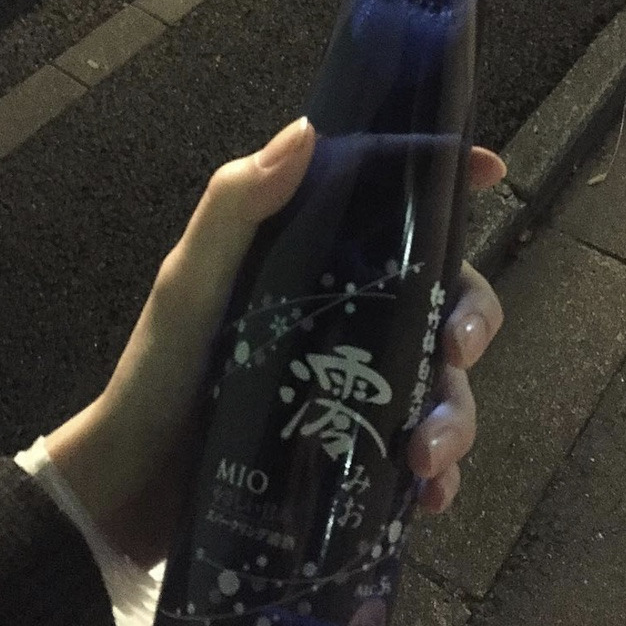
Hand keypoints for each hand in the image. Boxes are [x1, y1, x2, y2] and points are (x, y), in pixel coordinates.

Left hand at [46, 119, 504, 567]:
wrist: (133, 486)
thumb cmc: (158, 375)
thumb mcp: (189, 286)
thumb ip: (233, 209)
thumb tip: (308, 131)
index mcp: (315, 265)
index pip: (392, 211)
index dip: (446, 184)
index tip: (492, 172)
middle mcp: (347, 317)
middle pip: (443, 298)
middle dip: (471, 318)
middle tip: (455, 351)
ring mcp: (356, 385)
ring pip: (441, 383)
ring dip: (455, 414)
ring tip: (425, 455)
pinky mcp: (356, 449)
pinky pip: (419, 454)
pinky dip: (438, 475)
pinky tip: (429, 494)